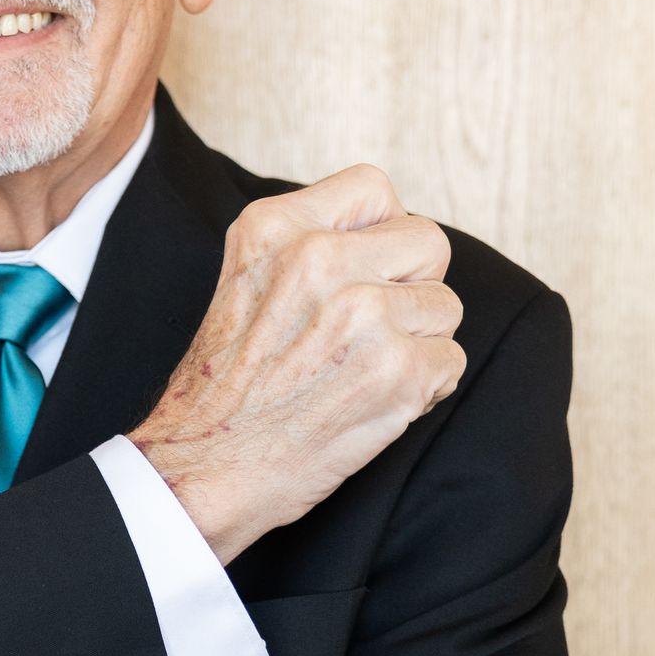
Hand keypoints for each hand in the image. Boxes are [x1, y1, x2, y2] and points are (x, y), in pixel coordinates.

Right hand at [129, 165, 464, 562]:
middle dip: (408, 288)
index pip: (375, 188)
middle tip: (364, 330)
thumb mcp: (243, 277)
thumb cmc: (226, 385)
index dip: (380, 233)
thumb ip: (308, 240)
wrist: (203, 467)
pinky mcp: (396, 372)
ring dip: (416, 343)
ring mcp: (363, 315)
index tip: (359, 273)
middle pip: (427, 244)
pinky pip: (451, 362)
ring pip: (444, 307)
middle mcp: (319, 260)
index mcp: (276, 228)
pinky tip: (374, 402)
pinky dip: (423, 389)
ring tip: (361, 371)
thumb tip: (389, 232)